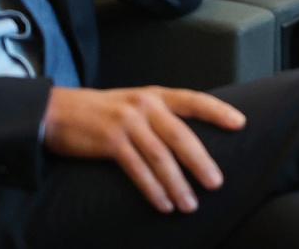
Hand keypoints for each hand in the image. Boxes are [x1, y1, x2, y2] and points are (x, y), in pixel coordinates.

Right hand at [44, 86, 244, 213]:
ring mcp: (127, 122)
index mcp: (156, 95)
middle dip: (201, 162)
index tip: (240, 123)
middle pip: (181, 135)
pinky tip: (163, 203)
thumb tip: (193, 140)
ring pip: (160, 157)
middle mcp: (145, 105)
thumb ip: (162, 116)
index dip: (218, 111)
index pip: (194, 100)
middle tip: (217, 183)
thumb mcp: (135, 104)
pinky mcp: (110, 141)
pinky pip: (137, 169)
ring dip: (177, 184)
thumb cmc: (103, 112)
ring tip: (190, 204)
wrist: (58, 112)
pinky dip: (153, 189)